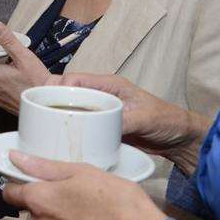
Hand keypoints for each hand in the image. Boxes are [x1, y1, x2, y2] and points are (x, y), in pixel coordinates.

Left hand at [2, 151, 164, 219]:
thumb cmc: (118, 204)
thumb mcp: (82, 171)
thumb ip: (44, 166)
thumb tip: (17, 157)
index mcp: (40, 200)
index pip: (9, 192)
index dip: (17, 182)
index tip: (30, 177)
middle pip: (31, 207)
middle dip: (46, 198)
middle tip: (71, 188)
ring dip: (59, 215)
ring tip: (87, 206)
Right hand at [54, 73, 209, 171]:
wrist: (179, 140)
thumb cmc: (166, 120)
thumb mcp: (145, 118)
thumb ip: (124, 120)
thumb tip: (98, 127)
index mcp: (110, 85)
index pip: (76, 79)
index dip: (59, 86)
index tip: (47, 99)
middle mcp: (101, 95)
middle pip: (68, 91)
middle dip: (51, 99)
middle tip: (40, 115)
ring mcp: (100, 111)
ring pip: (71, 108)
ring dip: (58, 114)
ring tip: (45, 127)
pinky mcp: (101, 126)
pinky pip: (80, 123)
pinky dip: (69, 127)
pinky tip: (61, 137)